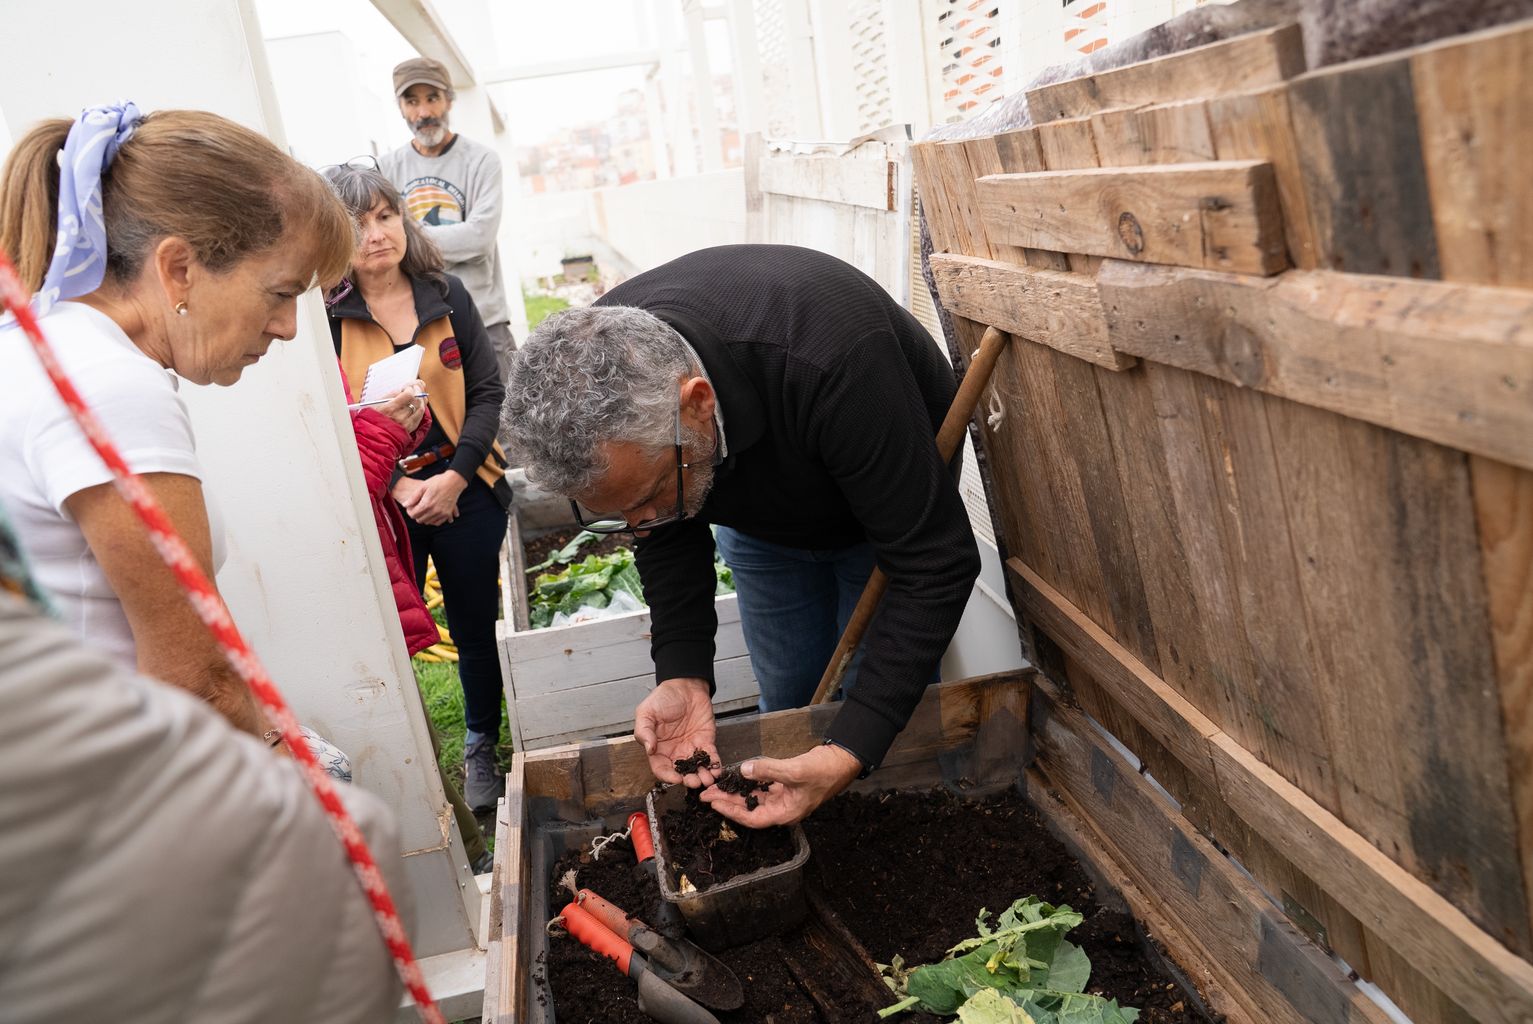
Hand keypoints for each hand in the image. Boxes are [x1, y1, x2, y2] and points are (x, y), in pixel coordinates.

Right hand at [378, 380, 425, 431]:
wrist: (373, 435)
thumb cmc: (373, 418)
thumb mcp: (377, 404)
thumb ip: (391, 395)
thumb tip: (402, 389)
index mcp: (389, 408)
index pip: (408, 395)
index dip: (411, 388)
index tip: (408, 386)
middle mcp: (399, 416)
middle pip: (416, 400)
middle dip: (418, 391)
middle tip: (416, 386)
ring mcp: (405, 424)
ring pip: (420, 408)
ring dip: (421, 399)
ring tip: (419, 394)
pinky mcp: (409, 429)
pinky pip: (420, 417)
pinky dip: (421, 408)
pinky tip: (419, 404)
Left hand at [399, 469, 467, 525]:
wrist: (454, 481)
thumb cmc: (438, 482)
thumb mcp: (423, 486)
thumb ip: (413, 497)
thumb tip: (405, 505)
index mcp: (427, 504)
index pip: (413, 515)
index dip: (409, 511)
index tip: (410, 507)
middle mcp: (434, 511)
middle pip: (420, 520)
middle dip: (416, 515)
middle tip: (417, 508)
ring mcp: (442, 513)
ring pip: (428, 522)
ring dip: (424, 517)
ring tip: (424, 509)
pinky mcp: (447, 514)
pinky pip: (438, 523)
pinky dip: (433, 520)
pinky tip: (431, 513)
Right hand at [634, 678, 718, 787]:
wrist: (685, 685)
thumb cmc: (663, 698)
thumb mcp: (646, 712)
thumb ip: (644, 731)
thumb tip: (649, 749)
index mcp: (659, 749)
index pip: (662, 769)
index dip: (668, 776)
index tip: (675, 778)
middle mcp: (675, 752)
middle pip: (681, 773)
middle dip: (689, 780)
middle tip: (695, 782)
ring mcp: (691, 748)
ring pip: (697, 769)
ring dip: (703, 776)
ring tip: (708, 779)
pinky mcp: (706, 742)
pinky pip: (711, 757)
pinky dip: (714, 765)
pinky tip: (717, 770)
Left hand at [701, 743, 861, 826]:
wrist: (842, 761)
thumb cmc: (824, 772)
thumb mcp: (795, 771)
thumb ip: (768, 771)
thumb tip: (744, 770)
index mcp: (785, 813)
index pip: (752, 819)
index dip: (732, 813)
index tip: (714, 804)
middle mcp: (782, 808)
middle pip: (749, 808)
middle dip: (728, 801)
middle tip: (706, 794)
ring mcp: (784, 797)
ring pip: (754, 797)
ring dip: (736, 792)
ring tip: (716, 785)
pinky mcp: (785, 785)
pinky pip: (762, 786)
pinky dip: (749, 782)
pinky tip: (736, 776)